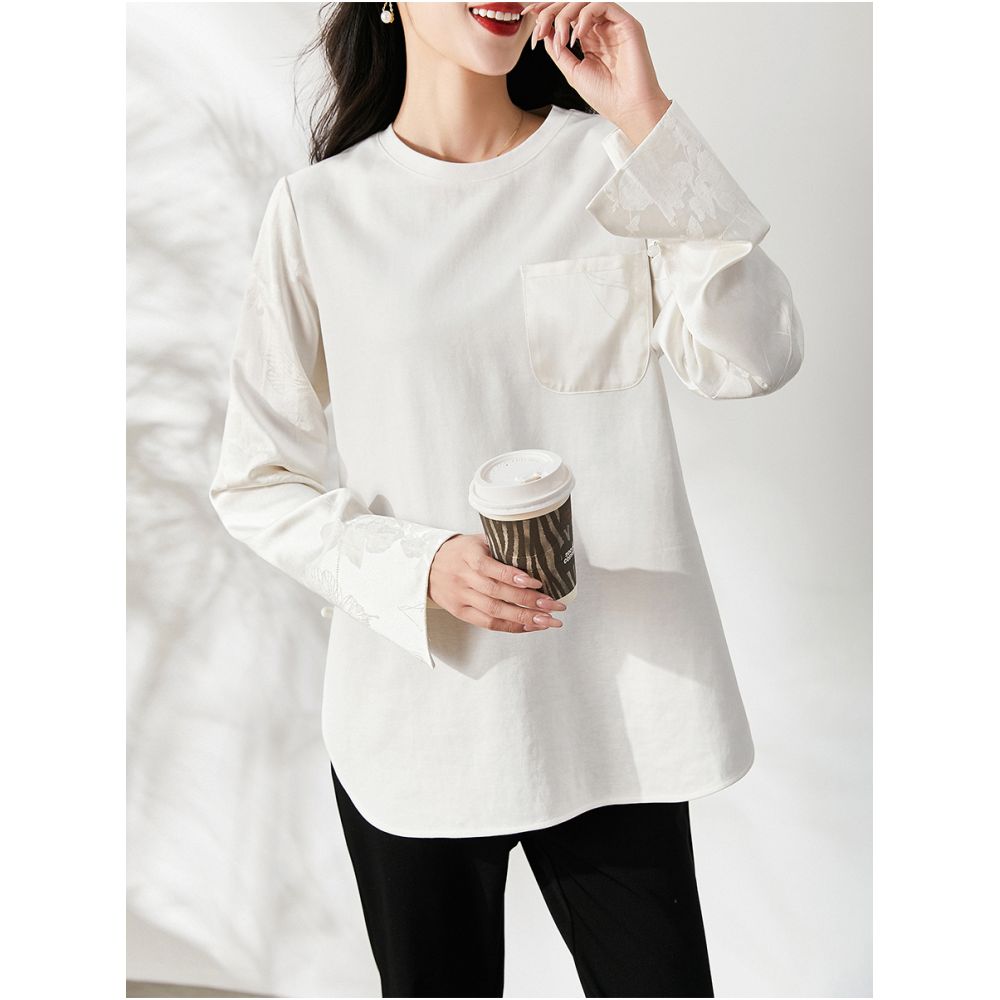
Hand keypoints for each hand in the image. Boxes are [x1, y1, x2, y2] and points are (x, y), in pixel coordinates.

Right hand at [429, 533, 566, 633]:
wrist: (427, 566)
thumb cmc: (460, 551)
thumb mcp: (477, 540)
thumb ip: (501, 545)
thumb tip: (537, 551)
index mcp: (468, 555)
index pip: (490, 568)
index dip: (513, 576)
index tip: (536, 582)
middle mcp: (463, 577)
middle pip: (496, 593)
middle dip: (528, 601)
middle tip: (553, 605)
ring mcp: (460, 597)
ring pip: (494, 612)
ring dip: (524, 618)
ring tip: (548, 621)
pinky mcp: (460, 612)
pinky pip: (488, 623)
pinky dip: (511, 626)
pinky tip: (530, 626)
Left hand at [522, 2, 671, 144]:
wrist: (628, 108)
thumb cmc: (606, 96)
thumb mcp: (572, 71)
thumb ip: (558, 50)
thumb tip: (544, 32)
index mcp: (590, 40)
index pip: (567, 16)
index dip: (547, 12)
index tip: (529, 15)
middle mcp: (602, 29)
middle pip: (573, 5)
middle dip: (552, 11)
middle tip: (540, 28)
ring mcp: (614, 25)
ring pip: (586, 1)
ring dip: (566, 15)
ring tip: (561, 38)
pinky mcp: (627, 24)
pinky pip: (603, 4)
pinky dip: (585, 15)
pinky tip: (577, 34)